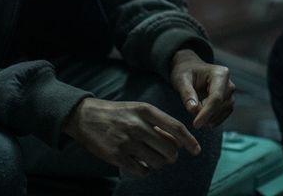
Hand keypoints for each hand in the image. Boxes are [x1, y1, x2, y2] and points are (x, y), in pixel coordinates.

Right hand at [63, 97, 200, 178]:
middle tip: (167, 157)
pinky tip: (142, 166)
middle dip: (172, 156)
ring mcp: (126, 141)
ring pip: (157, 162)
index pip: (176, 127)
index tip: (196, 150)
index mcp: (146, 111)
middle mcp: (138, 125)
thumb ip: (158, 124)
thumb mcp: (139, 110)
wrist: (86, 116)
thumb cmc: (118, 114)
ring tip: (152, 160)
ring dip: (159, 164)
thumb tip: (179, 142)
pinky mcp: (116, 156)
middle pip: (169, 149)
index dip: (189, 141)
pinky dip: (146, 171)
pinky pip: (141, 171)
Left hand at [170, 48, 235, 128]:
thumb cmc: (185, 72)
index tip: (196, 124)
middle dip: (207, 115)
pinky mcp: (228, 100)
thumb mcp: (181, 80)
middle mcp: (229, 83)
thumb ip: (187, 94)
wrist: (190, 68)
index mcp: (220, 74)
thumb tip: (193, 110)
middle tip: (192, 115)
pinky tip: (203, 119)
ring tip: (196, 113)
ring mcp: (230, 92)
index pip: (216, 97)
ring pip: (225, 110)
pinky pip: (225, 113)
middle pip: (222, 105)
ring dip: (210, 117)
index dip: (207, 113)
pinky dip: (214, 118)